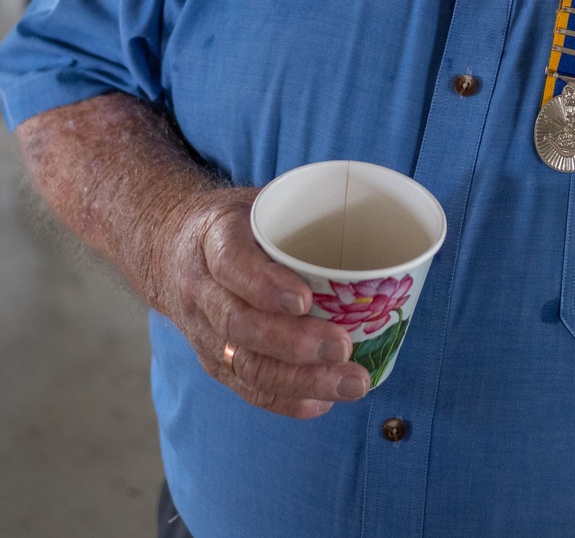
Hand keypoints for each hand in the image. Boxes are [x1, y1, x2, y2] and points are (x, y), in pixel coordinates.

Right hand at [157, 187, 370, 416]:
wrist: (168, 249)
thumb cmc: (232, 223)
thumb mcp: (256, 200)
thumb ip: (302, 207)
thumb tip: (376, 209)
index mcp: (213, 240)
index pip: (232, 265)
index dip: (266, 286)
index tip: (306, 299)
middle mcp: (201, 290)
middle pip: (240, 325)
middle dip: (295, 342)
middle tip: (344, 347)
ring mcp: (204, 331)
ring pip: (246, 364)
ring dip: (301, 380)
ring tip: (351, 383)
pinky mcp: (213, 359)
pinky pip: (246, 386)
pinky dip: (285, 399)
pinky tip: (322, 402)